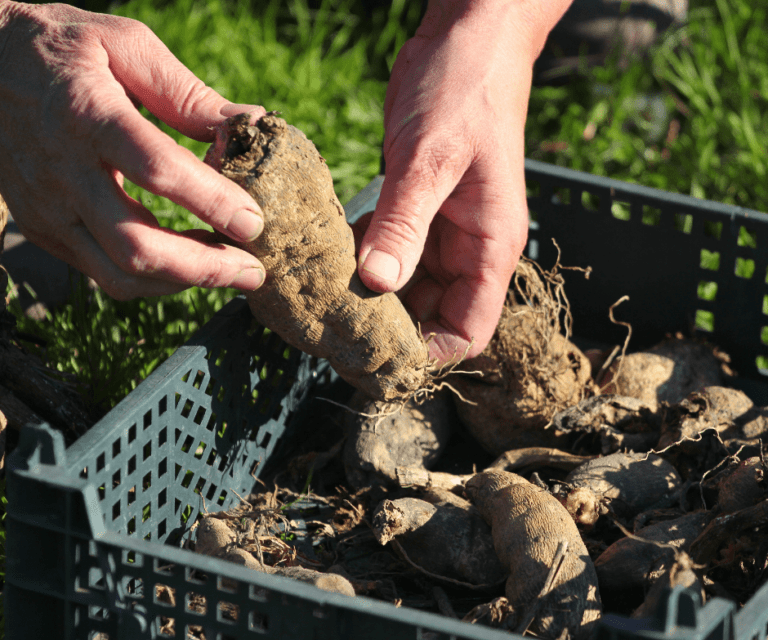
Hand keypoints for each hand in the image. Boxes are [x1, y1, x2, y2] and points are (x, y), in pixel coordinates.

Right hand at [0, 2, 266, 298]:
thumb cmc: (60, 50)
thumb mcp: (124, 45)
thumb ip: (186, 92)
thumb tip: (249, 123)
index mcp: (88, 115)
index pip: (156, 170)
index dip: (211, 202)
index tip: (254, 223)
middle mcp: (64, 171)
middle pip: (137, 244)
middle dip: (205, 268)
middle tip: (253, 272)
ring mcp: (49, 208)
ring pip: (119, 274)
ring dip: (182, 283)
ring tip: (227, 271)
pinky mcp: (43, 229)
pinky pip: (102, 274)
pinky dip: (152, 280)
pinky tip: (186, 264)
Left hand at [357, 0, 570, 362]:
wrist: (466, 37)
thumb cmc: (465, 91)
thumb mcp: (431, 159)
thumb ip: (404, 223)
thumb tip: (376, 284)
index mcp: (490, 247)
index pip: (470, 330)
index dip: (430, 353)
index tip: (379, 357)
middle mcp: (467, 248)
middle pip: (431, 316)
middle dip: (388, 328)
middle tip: (334, 332)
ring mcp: (439, 230)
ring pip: (403, 286)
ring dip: (367, 294)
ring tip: (321, 301)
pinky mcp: (413, 209)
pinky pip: (386, 250)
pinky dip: (358, 259)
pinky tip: (325, 259)